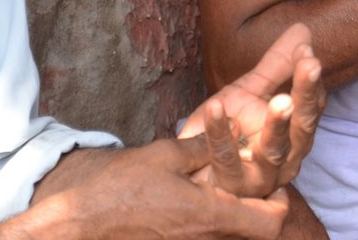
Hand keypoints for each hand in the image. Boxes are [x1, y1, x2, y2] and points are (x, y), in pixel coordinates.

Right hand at [23, 140, 291, 239]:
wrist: (76, 223)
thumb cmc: (119, 186)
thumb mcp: (166, 155)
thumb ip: (205, 146)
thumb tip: (236, 129)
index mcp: (210, 215)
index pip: (271, 223)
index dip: (280, 203)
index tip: (275, 184)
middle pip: (254, 234)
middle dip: (260, 210)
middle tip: (253, 186)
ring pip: (229, 237)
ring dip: (234, 217)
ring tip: (223, 191)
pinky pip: (205, 239)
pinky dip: (210, 225)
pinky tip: (197, 206)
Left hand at [179, 23, 323, 199]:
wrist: (195, 169)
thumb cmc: (231, 130)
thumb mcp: (252, 90)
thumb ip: (277, 64)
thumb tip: (302, 30)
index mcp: (296, 132)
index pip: (312, 104)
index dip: (310, 79)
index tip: (307, 51)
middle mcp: (288, 157)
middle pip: (303, 127)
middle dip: (307, 95)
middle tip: (311, 65)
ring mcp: (262, 176)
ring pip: (274, 151)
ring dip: (278, 125)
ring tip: (280, 100)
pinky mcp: (231, 186)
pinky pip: (226, 159)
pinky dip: (219, 134)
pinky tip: (215, 106)